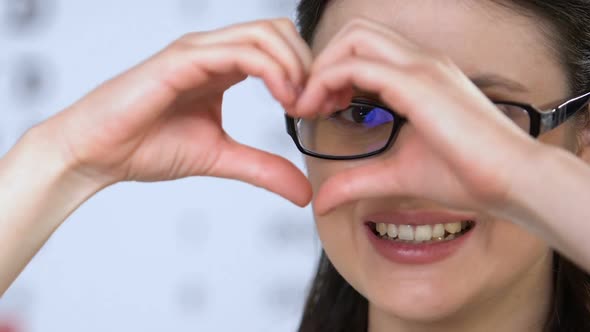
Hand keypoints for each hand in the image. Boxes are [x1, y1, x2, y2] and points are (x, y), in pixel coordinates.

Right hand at [37, 18, 312, 205]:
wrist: (98, 154)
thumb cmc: (147, 147)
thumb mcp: (221, 157)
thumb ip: (263, 168)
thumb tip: (304, 191)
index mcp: (224, 68)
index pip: (280, 49)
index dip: (307, 74)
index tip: (317, 110)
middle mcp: (213, 51)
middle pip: (280, 31)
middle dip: (308, 64)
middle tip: (313, 105)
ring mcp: (198, 51)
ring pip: (265, 33)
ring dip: (295, 66)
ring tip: (299, 104)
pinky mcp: (183, 59)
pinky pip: (239, 51)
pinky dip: (272, 70)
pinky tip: (283, 97)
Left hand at [295, 18, 541, 214]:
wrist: (512, 181)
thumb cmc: (467, 175)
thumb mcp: (396, 174)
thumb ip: (356, 181)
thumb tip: (321, 199)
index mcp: (419, 75)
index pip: (363, 49)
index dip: (331, 72)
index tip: (316, 107)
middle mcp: (420, 62)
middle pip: (354, 32)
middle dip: (321, 61)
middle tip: (308, 101)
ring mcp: (421, 67)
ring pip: (353, 38)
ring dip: (322, 67)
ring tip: (309, 105)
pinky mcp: (418, 83)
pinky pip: (359, 65)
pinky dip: (328, 80)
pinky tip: (318, 110)